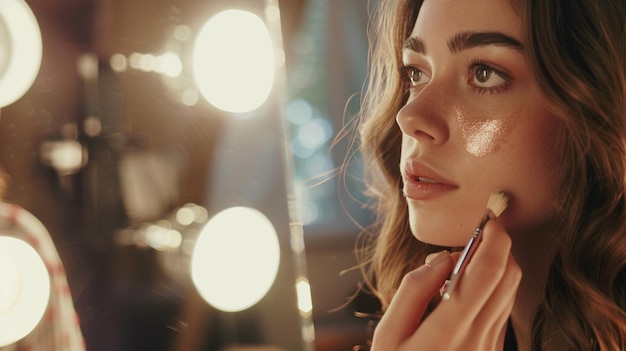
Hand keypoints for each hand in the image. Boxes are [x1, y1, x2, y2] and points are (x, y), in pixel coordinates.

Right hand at [371, 220, 521, 350]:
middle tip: (474, 236)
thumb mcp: (389, 333)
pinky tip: (463, 292)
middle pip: (508, 276)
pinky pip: (502, 310)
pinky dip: (492, 288)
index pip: (488, 271)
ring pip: (509, 291)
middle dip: (499, 247)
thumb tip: (442, 258)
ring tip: (462, 265)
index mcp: (451, 328)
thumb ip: (414, 289)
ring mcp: (491, 347)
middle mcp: (480, 337)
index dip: (494, 238)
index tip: (488, 219)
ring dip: (496, 267)